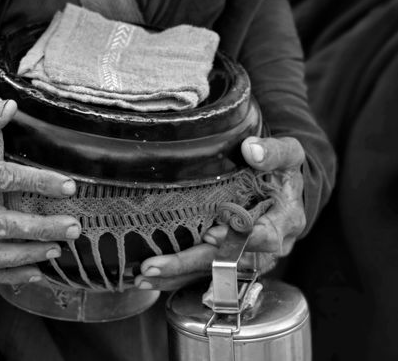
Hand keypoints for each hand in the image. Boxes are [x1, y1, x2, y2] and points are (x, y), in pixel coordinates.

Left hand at [134, 136, 304, 290]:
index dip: (236, 238)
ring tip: (144, 277)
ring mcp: (248, 261)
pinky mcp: (231, 265)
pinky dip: (176, 280)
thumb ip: (274, 152)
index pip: (262, 237)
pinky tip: (147, 283)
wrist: (285, 193)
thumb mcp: (289, 155)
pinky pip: (203, 276)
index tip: (208, 235)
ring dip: (177, 277)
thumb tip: (251, 149)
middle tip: (154, 266)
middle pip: (228, 262)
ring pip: (212, 274)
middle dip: (190, 264)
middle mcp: (266, 250)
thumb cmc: (283, 172)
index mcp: (283, 223)